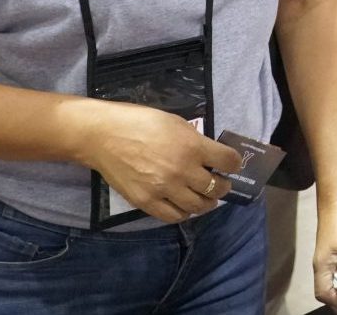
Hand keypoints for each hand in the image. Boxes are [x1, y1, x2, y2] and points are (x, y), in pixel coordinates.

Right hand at [74, 101, 241, 223]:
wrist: (102, 136)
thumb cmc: (139, 121)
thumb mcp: (175, 122)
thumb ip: (195, 140)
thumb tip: (210, 155)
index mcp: (192, 146)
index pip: (229, 162)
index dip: (234, 163)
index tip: (231, 164)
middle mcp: (183, 170)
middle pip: (217, 188)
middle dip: (222, 186)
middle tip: (219, 183)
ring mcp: (165, 189)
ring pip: (199, 206)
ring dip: (206, 202)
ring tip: (204, 197)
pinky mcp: (147, 203)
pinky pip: (174, 216)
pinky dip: (184, 212)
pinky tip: (183, 205)